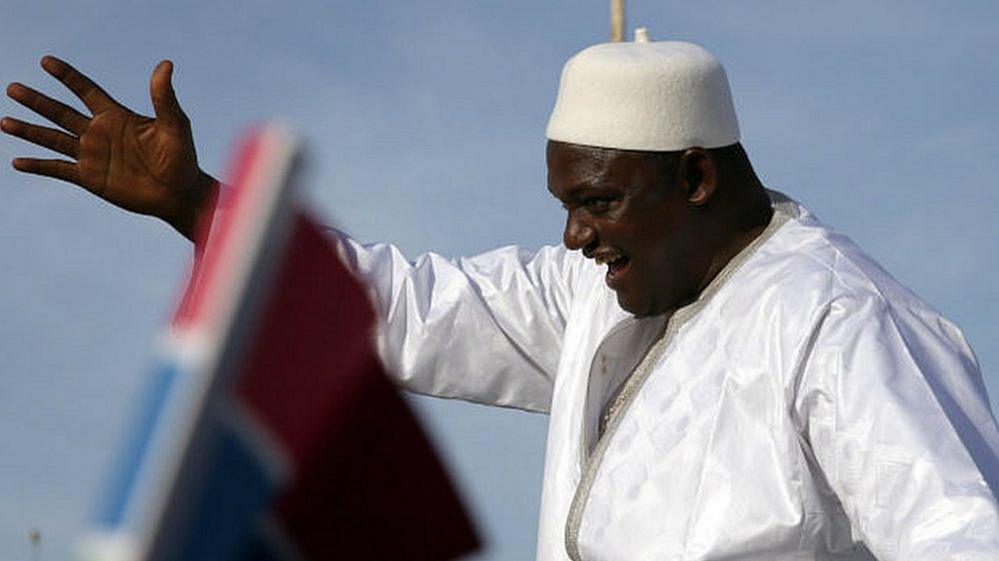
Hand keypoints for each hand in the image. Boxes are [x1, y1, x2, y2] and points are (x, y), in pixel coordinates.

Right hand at [2, 56, 216, 240]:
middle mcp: (99, 133)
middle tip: (13, 87)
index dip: (67, 76)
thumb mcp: (175, 125)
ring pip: (53, 139)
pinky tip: (17, 162)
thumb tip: (165, 64)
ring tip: (4, 121)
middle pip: (61, 112)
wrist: (179, 193)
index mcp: (116, 116)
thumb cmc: (181, 158)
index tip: (46, 61)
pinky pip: (58, 169)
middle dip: (37, 101)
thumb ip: (164, 97)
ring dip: (29, 131)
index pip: (86, 90)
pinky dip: (38, 166)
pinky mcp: (90, 178)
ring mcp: (92, 155)